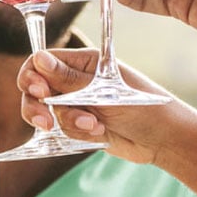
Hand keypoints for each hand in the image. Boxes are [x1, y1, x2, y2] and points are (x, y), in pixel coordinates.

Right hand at [18, 48, 193, 166]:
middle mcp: (75, 82)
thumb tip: (39, 58)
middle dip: (37, 108)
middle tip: (46, 122)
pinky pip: (63, 132)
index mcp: (82, 63)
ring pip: (49, 114)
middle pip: (36, 91)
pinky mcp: (80, 126)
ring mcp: (77, 105)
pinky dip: (78, 135)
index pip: (42, 62)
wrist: (163, 139)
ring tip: (93, 126)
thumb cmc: (142, 106)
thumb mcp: (104, 92)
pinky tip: (100, 134)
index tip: (39, 92)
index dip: (33, 77)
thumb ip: (69, 79)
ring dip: (68, 122)